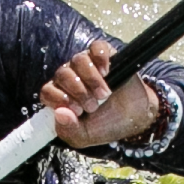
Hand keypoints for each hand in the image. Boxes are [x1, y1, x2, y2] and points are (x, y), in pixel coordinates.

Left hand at [41, 39, 161, 149]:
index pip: (47, 91)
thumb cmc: (106, 125)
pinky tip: (107, 72)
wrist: (136, 117)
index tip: (77, 111)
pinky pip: (96, 47)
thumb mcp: (85, 136)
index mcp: (61, 96)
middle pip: (62, 74)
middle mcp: (71, 77)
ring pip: (78, 60)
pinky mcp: (105, 55)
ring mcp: (87, 64)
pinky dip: (100, 58)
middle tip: (92, 106)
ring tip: (104, 95)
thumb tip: (59, 113)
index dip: (59, 99)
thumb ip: (69, 130)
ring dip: (91, 79)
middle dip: (78, 92)